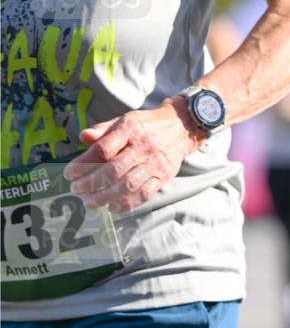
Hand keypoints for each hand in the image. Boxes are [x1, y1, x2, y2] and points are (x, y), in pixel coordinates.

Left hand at [63, 98, 204, 212]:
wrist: (181, 127)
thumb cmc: (147, 125)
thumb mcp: (124, 120)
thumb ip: (103, 130)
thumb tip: (83, 137)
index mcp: (130, 129)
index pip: (103, 149)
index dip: (83, 163)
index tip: (70, 172)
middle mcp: (143, 147)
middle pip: (113, 170)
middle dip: (90, 183)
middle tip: (76, 190)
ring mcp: (155, 164)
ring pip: (127, 186)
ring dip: (104, 197)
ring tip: (89, 202)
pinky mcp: (163, 177)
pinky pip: (143, 195)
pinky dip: (126, 204)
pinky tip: (111, 207)